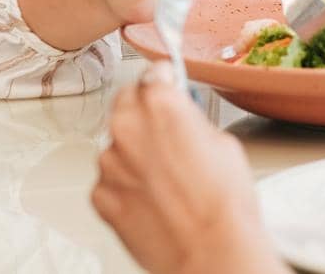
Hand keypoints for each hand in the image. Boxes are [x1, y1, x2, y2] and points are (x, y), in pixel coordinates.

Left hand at [92, 63, 282, 273]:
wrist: (212, 251)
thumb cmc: (224, 203)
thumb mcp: (222, 141)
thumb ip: (190, 121)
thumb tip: (181, 120)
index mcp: (160, 105)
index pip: (153, 73)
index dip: (164, 78)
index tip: (165, 81)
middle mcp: (127, 128)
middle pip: (126, 101)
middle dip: (143, 109)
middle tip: (164, 128)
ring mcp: (109, 164)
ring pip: (116, 143)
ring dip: (134, 150)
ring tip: (164, 175)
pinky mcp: (100, 196)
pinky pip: (109, 179)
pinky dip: (125, 184)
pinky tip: (152, 196)